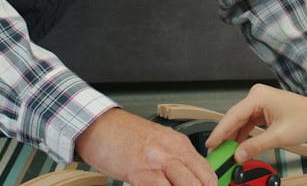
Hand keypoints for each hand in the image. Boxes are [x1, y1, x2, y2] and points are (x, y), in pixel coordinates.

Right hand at [75, 108, 217, 185]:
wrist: (99, 125)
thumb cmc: (124, 135)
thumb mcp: (158, 143)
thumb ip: (175, 161)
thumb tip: (188, 180)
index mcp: (179, 144)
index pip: (207, 173)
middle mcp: (172, 150)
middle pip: (201, 182)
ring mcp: (158, 161)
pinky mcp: (140, 171)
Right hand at [205, 83, 306, 161]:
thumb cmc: (306, 119)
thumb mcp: (279, 136)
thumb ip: (256, 146)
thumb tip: (238, 155)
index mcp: (258, 97)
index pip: (232, 116)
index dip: (219, 132)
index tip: (210, 145)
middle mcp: (256, 97)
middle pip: (234, 119)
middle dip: (224, 137)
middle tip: (215, 153)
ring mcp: (259, 103)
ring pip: (239, 122)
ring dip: (233, 138)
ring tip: (224, 153)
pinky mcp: (262, 110)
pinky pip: (247, 124)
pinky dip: (242, 136)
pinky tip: (237, 147)